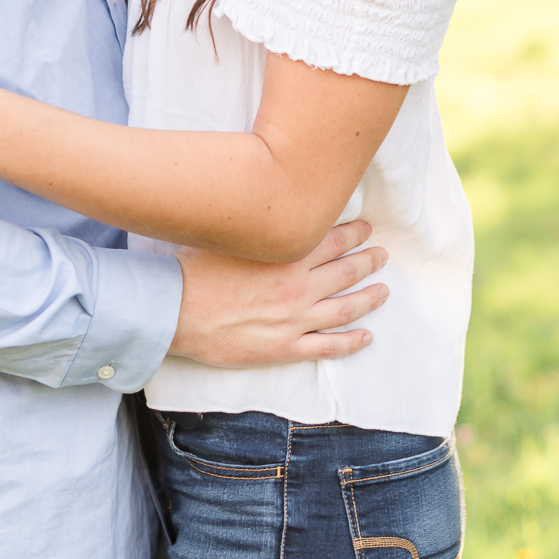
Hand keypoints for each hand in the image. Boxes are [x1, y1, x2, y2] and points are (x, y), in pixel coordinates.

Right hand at [171, 221, 389, 366]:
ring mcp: (294, 319)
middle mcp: (298, 286)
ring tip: (384, 291)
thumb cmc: (195, 270)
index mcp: (286, 255)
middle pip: (347, 270)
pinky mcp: (285, 347)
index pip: (333, 239)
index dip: (354, 232)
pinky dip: (352, 342)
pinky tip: (366, 337)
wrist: (174, 311)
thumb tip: (269, 210)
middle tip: (381, 255)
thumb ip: (258, 228)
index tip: (365, 228)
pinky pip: (328, 346)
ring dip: (370, 297)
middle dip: (369, 260)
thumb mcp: (231, 237)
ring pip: (347, 308)